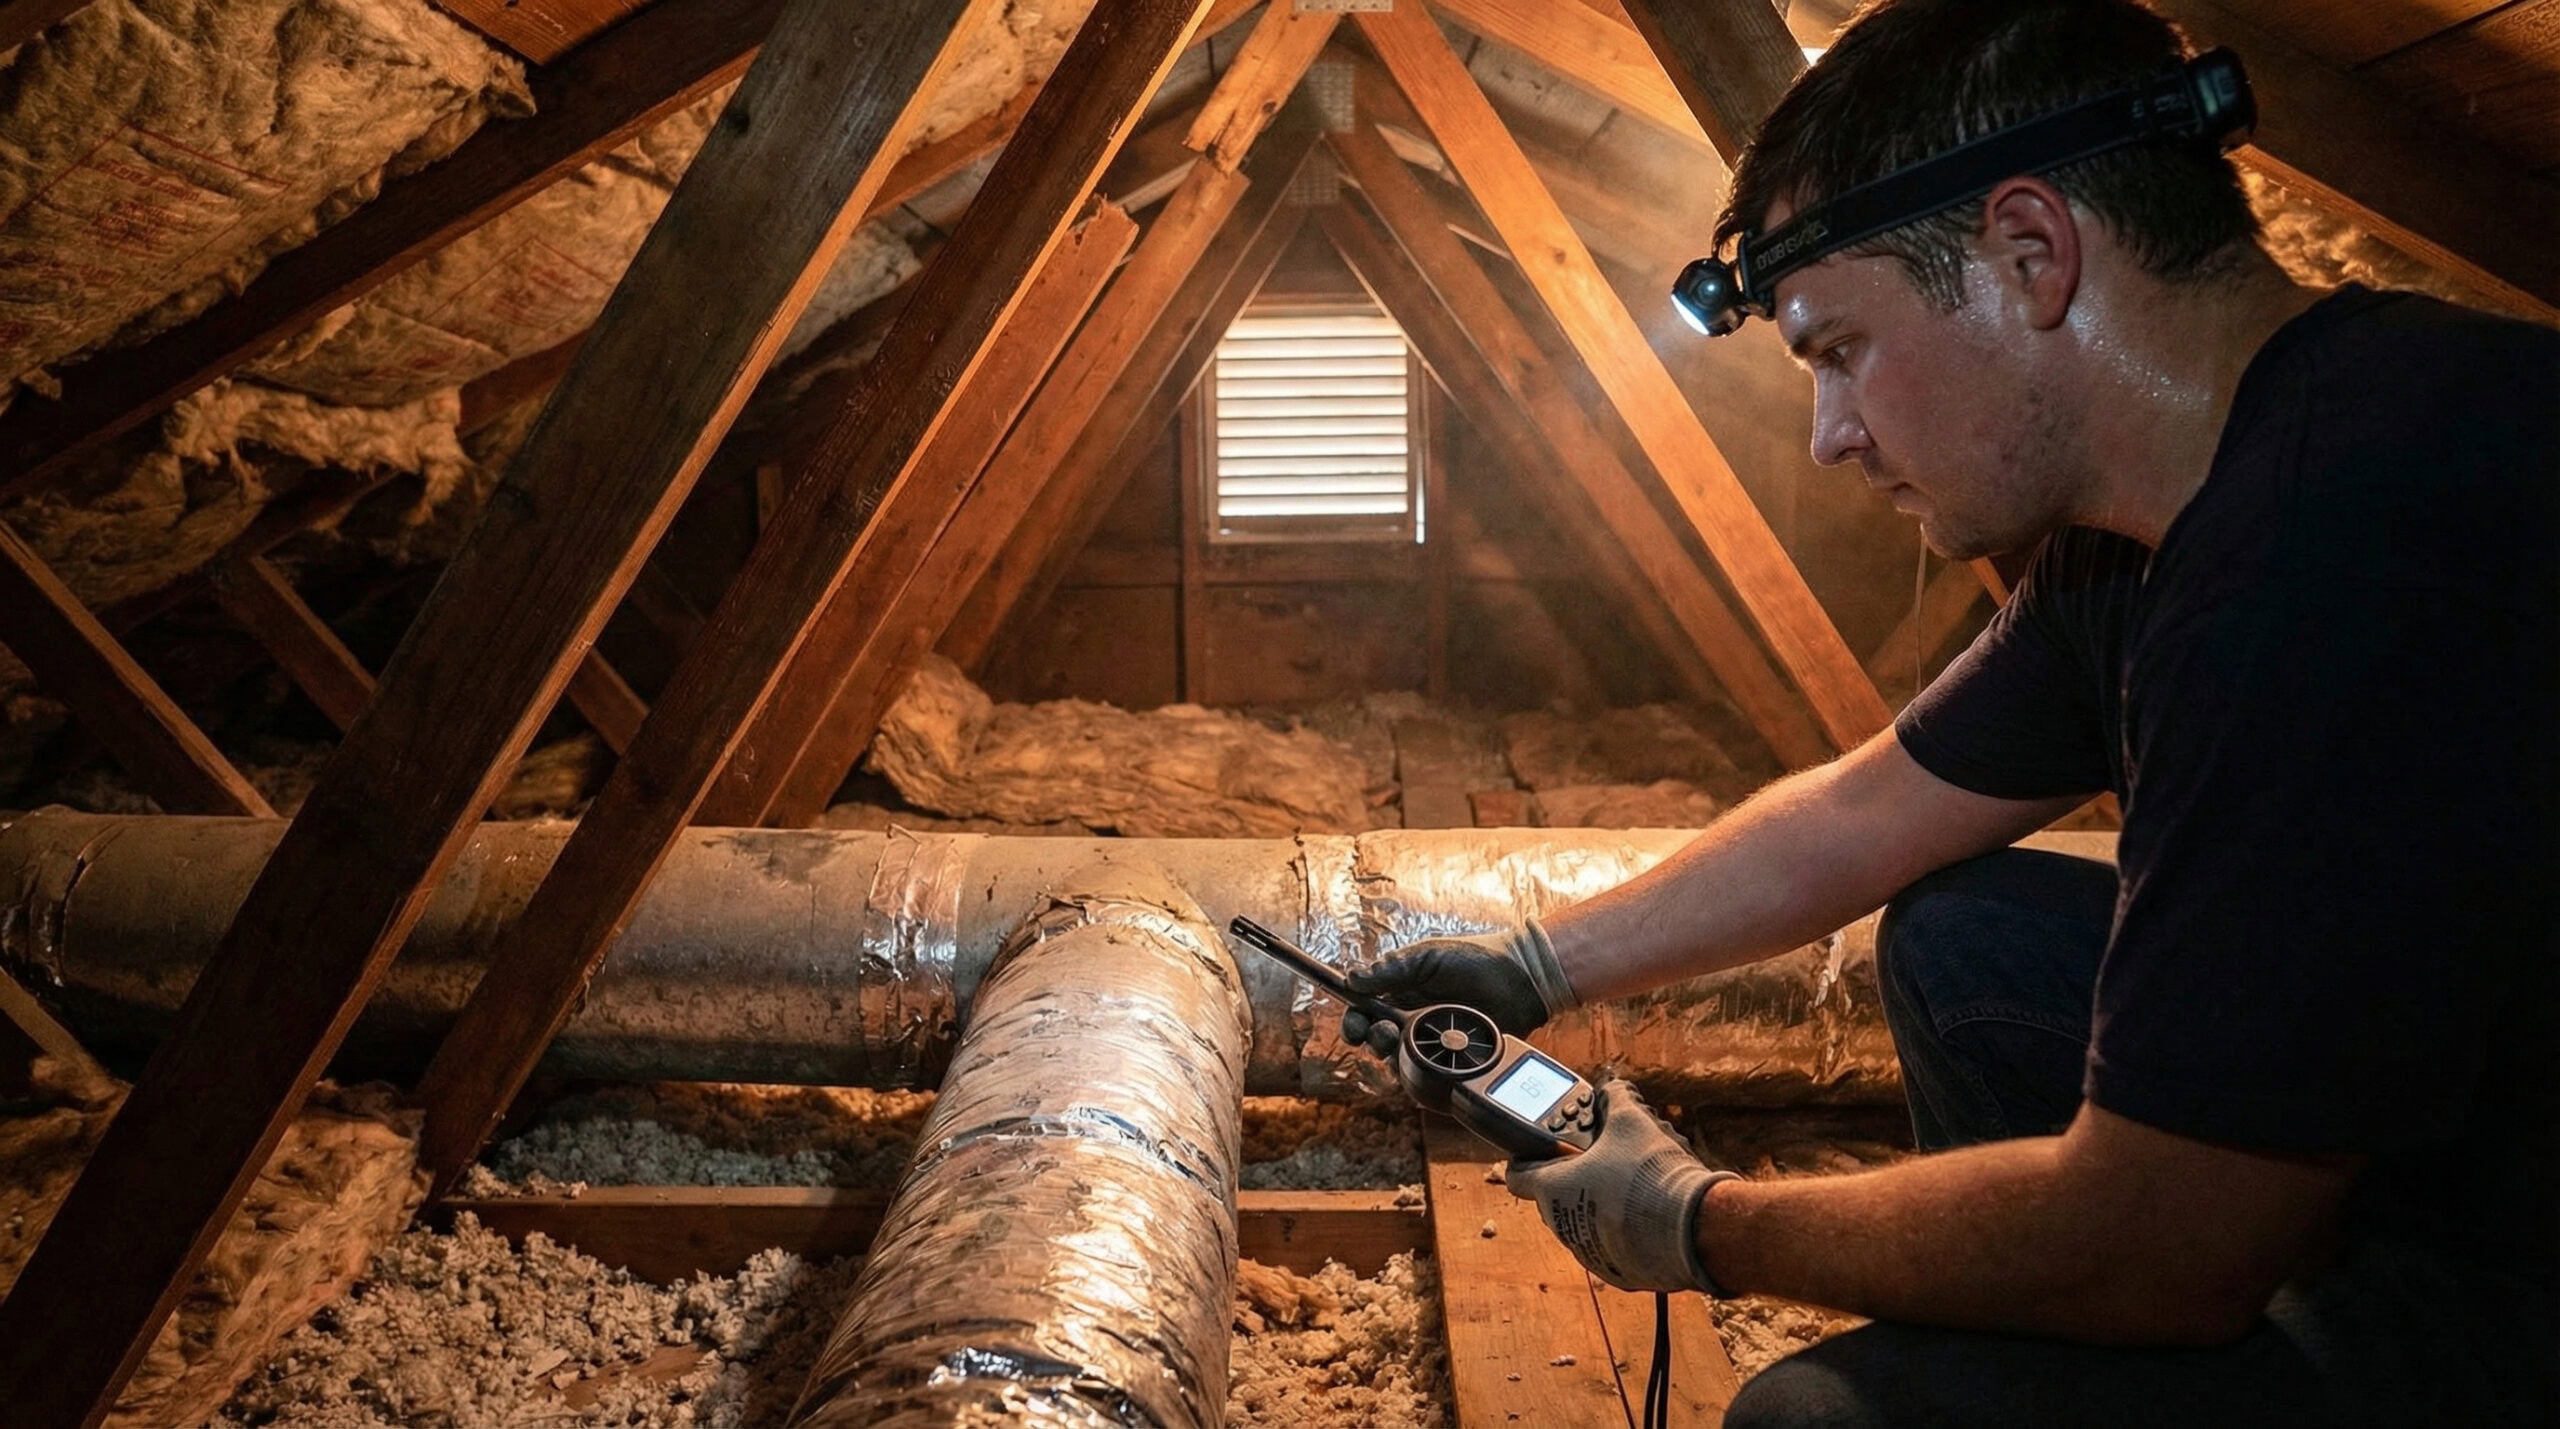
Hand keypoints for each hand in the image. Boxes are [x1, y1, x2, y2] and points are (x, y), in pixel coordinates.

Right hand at [1340, 919, 1573, 1056]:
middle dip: (1370, 1039)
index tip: (1354, 1025)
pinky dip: (1420, 1073)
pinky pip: (1427, 1075)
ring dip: (1392, 1055)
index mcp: (1401, 992)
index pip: (1364, 1011)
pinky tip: (1427, 1060)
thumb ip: (1391, 967)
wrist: (1520, 978)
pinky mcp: (1452, 1060)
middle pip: (1374, 1040)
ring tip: (1403, 1041)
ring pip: (1396, 1060)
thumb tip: (1351, 978)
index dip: (1354, 1021)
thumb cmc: (1475, 959)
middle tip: (1383, 1031)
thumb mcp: (1427, 956)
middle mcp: (1412, 1019)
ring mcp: (1432, 1042)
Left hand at [1505, 1081, 1739, 1294]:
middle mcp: (1562, 1225)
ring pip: (1582, 1223)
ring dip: (1598, 1206)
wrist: (1691, 1226)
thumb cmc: (1651, 1172)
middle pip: (1554, 1196)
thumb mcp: (1632, 1121)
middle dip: (1573, 1177)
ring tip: (1630, 1186)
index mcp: (1553, 1189)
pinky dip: (1622, 1233)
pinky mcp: (1615, 1272)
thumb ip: (1615, 1099)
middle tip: (1600, 1160)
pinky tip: (1647, 1215)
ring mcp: (1587, 1252)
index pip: (1518, 1174)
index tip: (1540, 1149)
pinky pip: (1610, 1247)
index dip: (1526, 1156)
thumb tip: (1612, 1089)